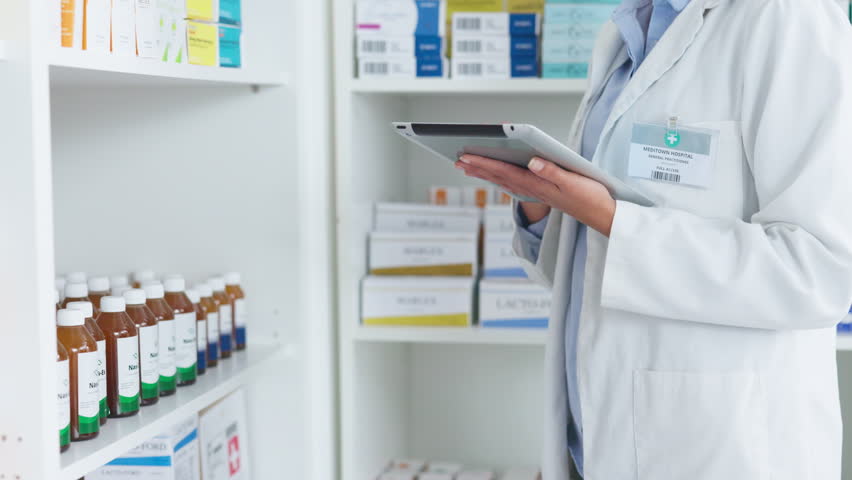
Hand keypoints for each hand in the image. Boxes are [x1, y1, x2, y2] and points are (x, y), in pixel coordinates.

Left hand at [456, 154, 615, 236]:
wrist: (603, 216)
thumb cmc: (592, 197)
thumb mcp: (574, 181)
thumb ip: (552, 171)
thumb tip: (532, 161)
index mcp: (538, 185)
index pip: (504, 171)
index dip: (484, 163)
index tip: (465, 157)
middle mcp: (533, 190)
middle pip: (499, 176)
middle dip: (478, 168)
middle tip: (458, 160)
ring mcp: (537, 193)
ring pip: (504, 181)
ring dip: (486, 173)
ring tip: (468, 167)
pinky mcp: (543, 194)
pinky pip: (514, 185)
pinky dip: (500, 178)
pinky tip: (495, 177)